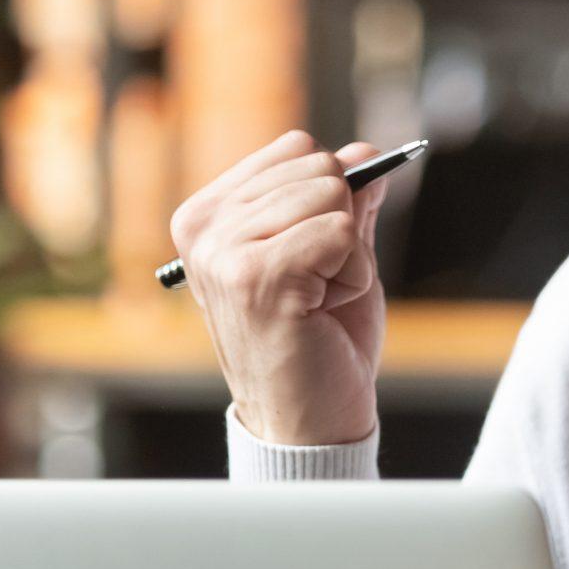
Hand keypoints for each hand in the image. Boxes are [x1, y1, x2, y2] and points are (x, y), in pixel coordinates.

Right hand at [170, 129, 388, 444]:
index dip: (333, 195)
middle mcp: (204, 228)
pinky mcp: (255, 277)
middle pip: (319, 165)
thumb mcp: (336, 256)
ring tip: (318, 300)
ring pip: (333, 196)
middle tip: (318, 285)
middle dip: (344, 224)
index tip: (312, 255)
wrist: (310, 420)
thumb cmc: (321, 341)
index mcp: (208, 214)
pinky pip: (343, 232)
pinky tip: (323, 311)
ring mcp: (223, 252)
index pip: (297, 149)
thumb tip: (364, 152)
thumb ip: (344, 202)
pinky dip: (354, 273)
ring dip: (350, 253)